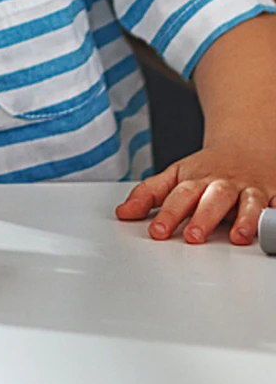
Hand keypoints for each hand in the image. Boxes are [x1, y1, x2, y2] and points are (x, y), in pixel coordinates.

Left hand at [114, 145, 275, 244]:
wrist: (247, 145)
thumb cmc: (208, 167)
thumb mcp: (176, 175)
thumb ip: (149, 194)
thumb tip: (123, 213)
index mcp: (196, 179)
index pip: (178, 196)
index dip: (166, 213)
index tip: (156, 231)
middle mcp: (222, 184)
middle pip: (212, 199)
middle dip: (202, 217)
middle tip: (192, 236)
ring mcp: (249, 189)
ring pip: (248, 202)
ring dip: (245, 219)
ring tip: (238, 237)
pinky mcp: (273, 196)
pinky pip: (275, 207)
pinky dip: (273, 216)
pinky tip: (269, 229)